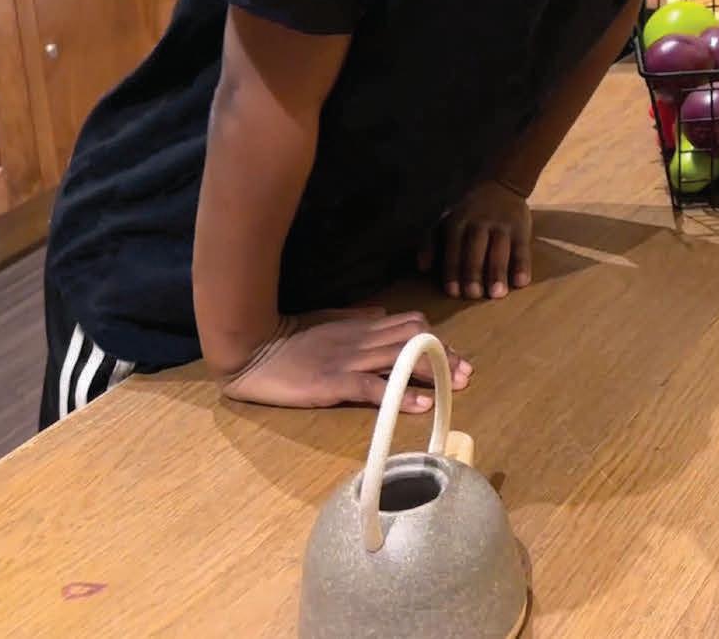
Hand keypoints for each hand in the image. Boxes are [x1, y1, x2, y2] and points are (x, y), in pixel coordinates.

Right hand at [218, 308, 472, 411]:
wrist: (251, 349)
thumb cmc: (287, 338)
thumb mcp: (328, 321)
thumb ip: (357, 318)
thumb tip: (383, 314)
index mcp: (361, 326)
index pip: (411, 324)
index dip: (436, 338)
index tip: (454, 354)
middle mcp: (362, 339)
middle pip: (415, 340)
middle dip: (445, 355)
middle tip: (466, 373)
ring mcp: (349, 360)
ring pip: (401, 359)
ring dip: (433, 372)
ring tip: (457, 385)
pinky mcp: (334, 381)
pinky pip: (374, 387)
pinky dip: (400, 396)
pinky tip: (421, 404)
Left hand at [418, 180, 532, 299]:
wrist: (502, 185)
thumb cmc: (468, 211)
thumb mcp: (445, 219)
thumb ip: (430, 241)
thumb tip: (422, 268)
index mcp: (458, 222)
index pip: (454, 249)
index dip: (453, 270)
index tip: (454, 292)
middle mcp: (479, 223)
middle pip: (475, 250)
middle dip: (474, 272)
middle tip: (473, 295)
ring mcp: (502, 225)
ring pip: (499, 249)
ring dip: (498, 272)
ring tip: (498, 293)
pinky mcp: (521, 229)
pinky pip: (522, 248)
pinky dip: (522, 265)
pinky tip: (521, 282)